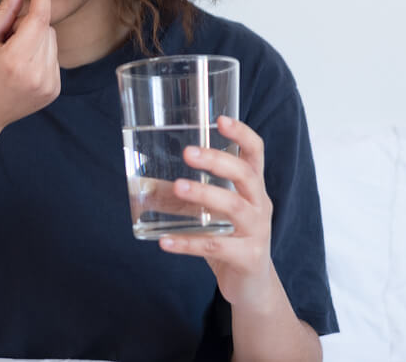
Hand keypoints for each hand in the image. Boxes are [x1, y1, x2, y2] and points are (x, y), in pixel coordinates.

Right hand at [0, 0, 59, 139]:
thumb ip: (4, 12)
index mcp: (15, 61)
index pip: (39, 18)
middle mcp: (37, 74)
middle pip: (46, 28)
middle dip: (28, 24)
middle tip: (4, 39)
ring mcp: (48, 85)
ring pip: (51, 41)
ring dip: (35, 39)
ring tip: (10, 56)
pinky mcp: (53, 91)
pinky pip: (53, 57)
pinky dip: (39, 54)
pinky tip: (19, 68)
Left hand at [158, 116, 278, 309]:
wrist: (254, 286)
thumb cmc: (232, 240)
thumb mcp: (217, 214)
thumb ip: (191, 197)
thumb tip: (145, 184)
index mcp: (254, 189)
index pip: (256, 153)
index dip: (242, 134)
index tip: (220, 119)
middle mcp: (260, 206)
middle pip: (246, 176)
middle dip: (217, 161)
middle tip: (188, 152)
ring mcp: (257, 232)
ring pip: (234, 208)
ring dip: (204, 194)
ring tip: (177, 186)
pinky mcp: (248, 258)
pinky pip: (216, 248)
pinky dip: (188, 244)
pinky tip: (164, 242)